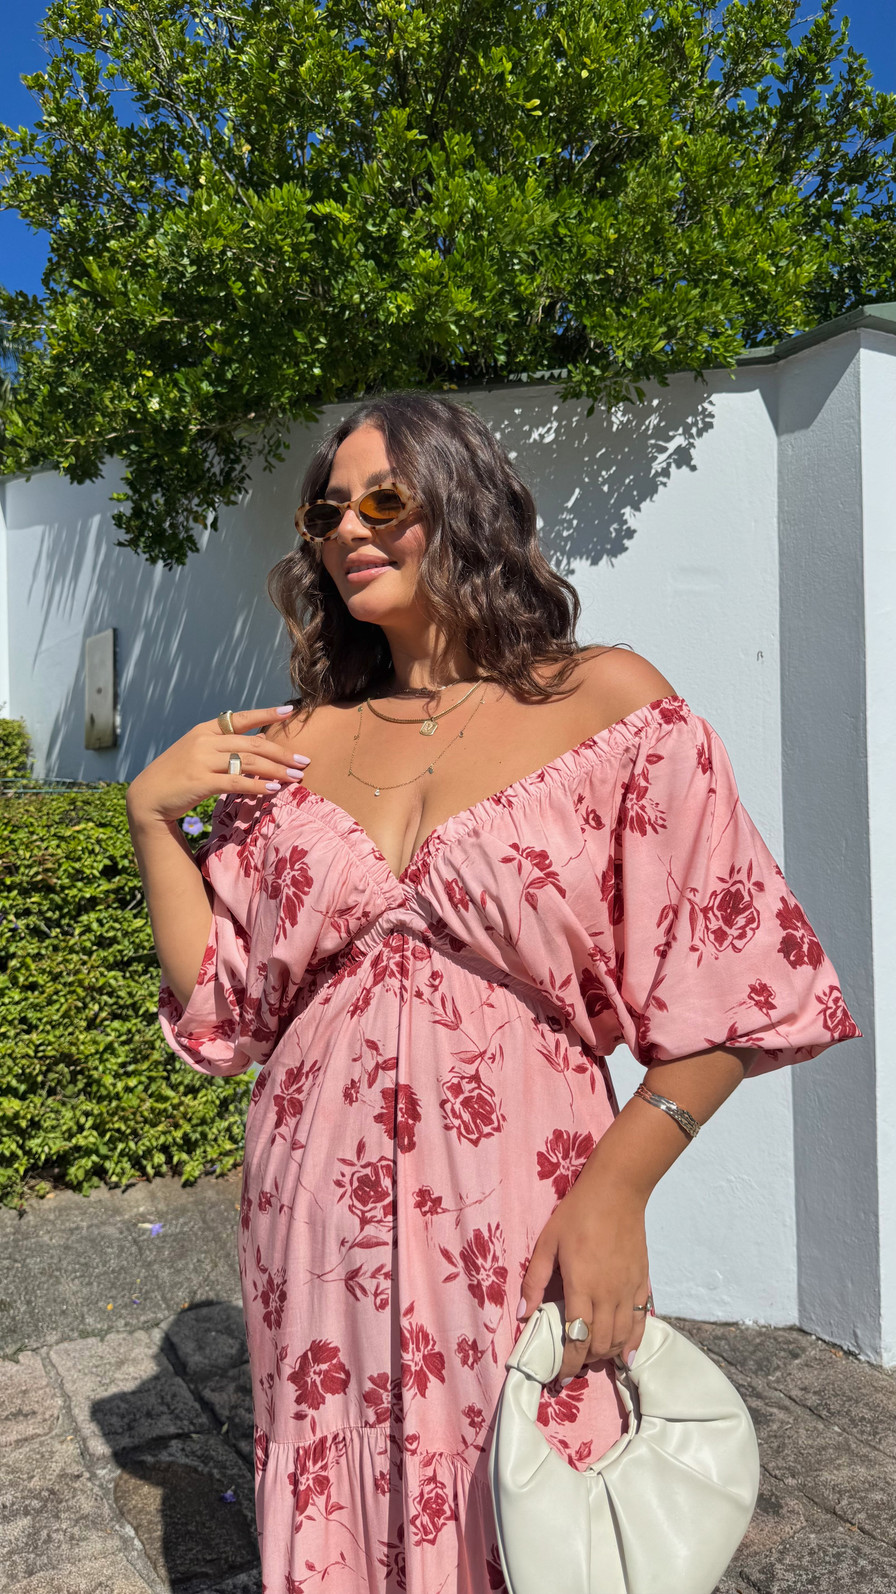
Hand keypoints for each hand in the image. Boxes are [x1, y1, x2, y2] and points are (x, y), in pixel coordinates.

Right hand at [126, 706, 309, 824]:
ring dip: (276, 770)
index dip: (267, 714)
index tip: (289, 712)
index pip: (241, 718)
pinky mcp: (200, 781)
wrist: (147, 797)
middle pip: (253, 743)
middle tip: (303, 761)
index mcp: (205, 730)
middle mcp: (204, 741)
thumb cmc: (176, 777)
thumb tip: (256, 748)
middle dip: (282, 752)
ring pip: (249, 762)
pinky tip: (274, 789)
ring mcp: (201, 760)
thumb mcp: (196, 754)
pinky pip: (237, 782)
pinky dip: (258, 786)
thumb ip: (221, 747)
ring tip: (296, 777)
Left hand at [516, 1163, 649, 1383]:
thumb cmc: (576, 1215)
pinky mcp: (643, 1284)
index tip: (559, 1376)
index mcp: (581, 1287)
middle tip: (571, 1364)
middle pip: (599, 1344)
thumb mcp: (546, 1244)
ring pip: (621, 1338)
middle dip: (584, 1360)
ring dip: (606, 1354)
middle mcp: (608, 1295)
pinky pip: (641, 1322)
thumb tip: (523, 1316)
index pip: (575, 1338)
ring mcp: (629, 1291)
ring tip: (591, 1357)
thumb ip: (534, 1282)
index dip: (567, 1362)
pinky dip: (633, 1343)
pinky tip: (626, 1356)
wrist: (617, 1191)